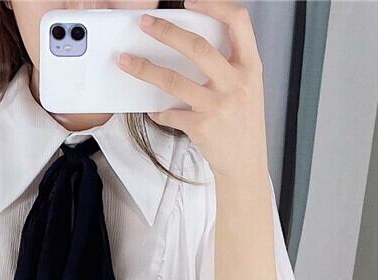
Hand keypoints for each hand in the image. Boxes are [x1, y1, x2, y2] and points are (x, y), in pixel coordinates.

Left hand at [116, 0, 266, 179]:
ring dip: (145, 69)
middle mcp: (236, 83)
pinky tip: (153, 109)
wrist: (246, 165)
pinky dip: (158, 111)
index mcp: (250, 67)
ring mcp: (218, 106)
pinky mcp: (202, 127)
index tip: (192, 1)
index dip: (215, 5)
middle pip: (197, 47)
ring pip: (173, 80)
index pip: (238, 21)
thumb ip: (229, 65)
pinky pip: (170, 113)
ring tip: (127, 61)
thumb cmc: (244, 126)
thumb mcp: (249, 88)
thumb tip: (192, 44)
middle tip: (145, 24)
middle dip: (166, 31)